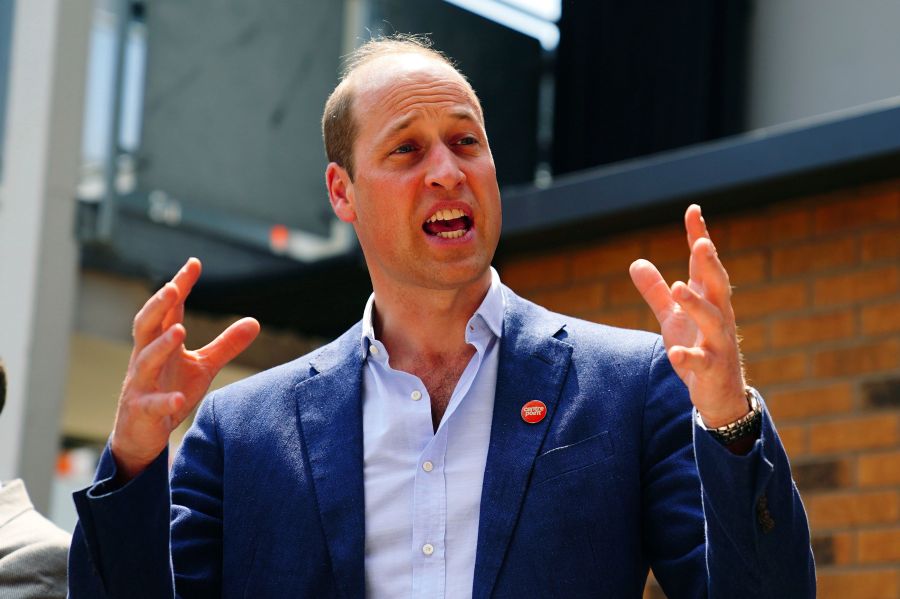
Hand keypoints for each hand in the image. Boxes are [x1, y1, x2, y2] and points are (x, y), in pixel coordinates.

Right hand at [110, 258, 259, 480]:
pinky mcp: (142, 411)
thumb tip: (255, 321)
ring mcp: (141, 384)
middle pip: (147, 325)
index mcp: (161, 343)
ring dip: (162, 345)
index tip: (193, 263)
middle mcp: (146, 358)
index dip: (179, 286)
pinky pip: (152, 404)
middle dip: (158, 306)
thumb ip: (226, 345)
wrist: (143, 433)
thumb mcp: (203, 367)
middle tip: (173, 288)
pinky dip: (165, 401)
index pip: (169, 310)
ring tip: (180, 331)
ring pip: (146, 360)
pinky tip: (180, 399)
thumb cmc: (170, 390)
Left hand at [629, 205, 747, 427]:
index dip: (699, 237)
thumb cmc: (698, 348)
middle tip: (701, 242)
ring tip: (678, 287)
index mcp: (709, 301)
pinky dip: (688, 357)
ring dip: (696, 303)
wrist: (719, 394)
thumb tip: (636, 262)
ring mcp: (718, 344)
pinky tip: (674, 352)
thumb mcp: (672, 318)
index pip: (704, 264)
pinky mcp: (712, 370)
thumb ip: (656, 292)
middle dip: (709, 264)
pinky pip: (701, 362)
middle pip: (717, 285)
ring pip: (712, 320)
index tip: (693, 211)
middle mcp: (718, 317)